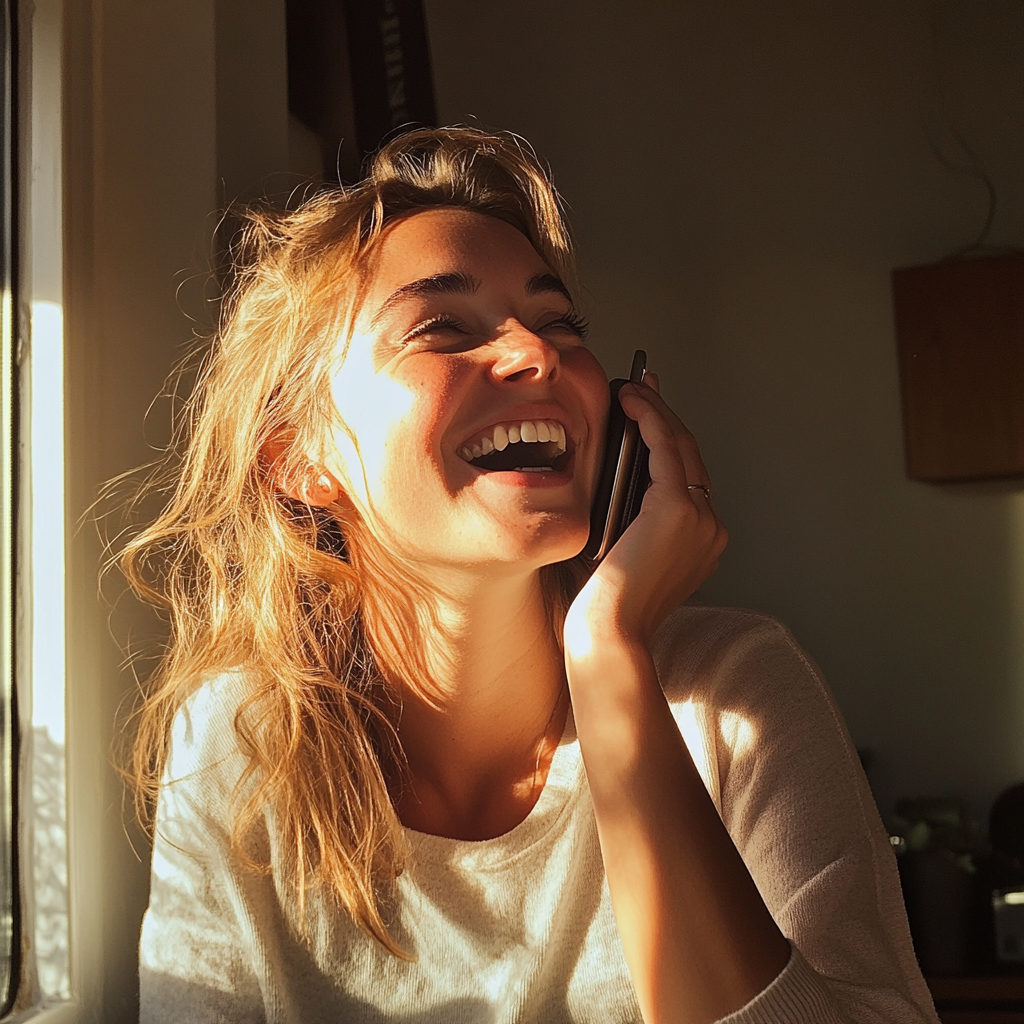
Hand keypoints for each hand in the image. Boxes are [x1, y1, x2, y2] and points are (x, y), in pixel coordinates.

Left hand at [567, 374, 727, 649]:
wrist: (610, 634)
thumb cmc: (605, 606)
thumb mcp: (621, 554)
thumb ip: (627, 520)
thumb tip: (608, 479)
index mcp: (700, 541)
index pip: (686, 477)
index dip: (668, 437)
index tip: (648, 410)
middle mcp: (710, 527)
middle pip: (688, 455)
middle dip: (665, 413)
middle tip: (643, 384)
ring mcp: (701, 517)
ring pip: (681, 445)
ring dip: (656, 409)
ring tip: (631, 387)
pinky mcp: (678, 509)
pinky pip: (665, 446)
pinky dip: (649, 417)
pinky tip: (629, 401)